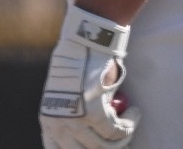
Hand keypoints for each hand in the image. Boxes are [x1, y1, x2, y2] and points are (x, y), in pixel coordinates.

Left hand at [40, 7, 137, 147]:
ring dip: (123, 138)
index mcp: (48, 122)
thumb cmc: (77, 69)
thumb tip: (87, 141)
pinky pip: (119, 131)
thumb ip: (70, 119)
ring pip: (106, 146)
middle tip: (124, 142)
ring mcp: (76, 121)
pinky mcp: (94, 114)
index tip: (101, 147)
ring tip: (129, 124)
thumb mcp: (66, 98)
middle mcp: (59, 125)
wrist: (83, 44)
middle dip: (111, 148)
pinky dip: (130, 124)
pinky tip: (134, 113)